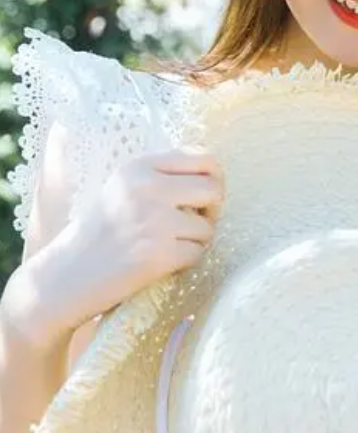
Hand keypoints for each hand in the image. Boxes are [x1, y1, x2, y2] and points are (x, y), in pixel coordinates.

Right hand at [28, 148, 224, 340]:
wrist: (68, 274)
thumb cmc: (101, 232)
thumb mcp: (124, 189)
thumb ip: (162, 176)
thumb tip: (214, 174)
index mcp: (139, 167)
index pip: (202, 157)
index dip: (213, 177)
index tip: (204, 196)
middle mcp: (148, 189)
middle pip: (213, 189)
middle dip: (212, 209)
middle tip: (196, 222)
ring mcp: (155, 222)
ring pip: (208, 227)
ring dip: (196, 240)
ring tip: (168, 245)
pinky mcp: (159, 254)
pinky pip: (197, 253)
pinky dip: (185, 261)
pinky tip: (162, 261)